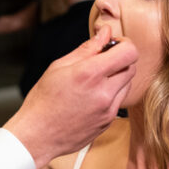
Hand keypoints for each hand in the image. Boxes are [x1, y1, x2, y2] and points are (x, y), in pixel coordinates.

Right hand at [4, 26, 136, 168]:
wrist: (37, 136)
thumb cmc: (43, 100)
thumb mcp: (58, 67)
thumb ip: (86, 49)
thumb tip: (105, 33)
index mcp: (89, 74)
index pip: (129, 52)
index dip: (124, 44)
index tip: (112, 46)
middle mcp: (103, 92)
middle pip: (131, 67)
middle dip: (120, 60)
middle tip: (101, 62)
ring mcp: (108, 110)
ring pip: (127, 84)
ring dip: (117, 77)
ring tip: (94, 81)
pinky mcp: (108, 122)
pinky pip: (119, 101)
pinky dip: (111, 94)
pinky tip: (91, 97)